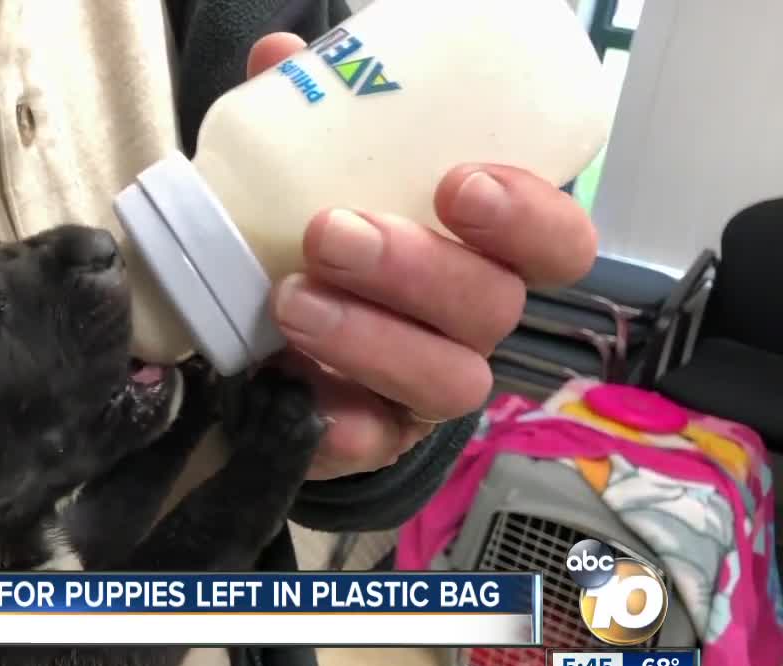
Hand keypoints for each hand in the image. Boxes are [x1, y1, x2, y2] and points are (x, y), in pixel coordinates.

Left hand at [246, 34, 597, 480]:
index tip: (457, 184)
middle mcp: (471, 324)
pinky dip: (338, 425)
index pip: (556, 242)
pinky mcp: (374, 439)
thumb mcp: (313, 178)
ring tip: (290, 301)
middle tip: (329, 234)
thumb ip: (312, 123)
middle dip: (415, 268)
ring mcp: (426, 390)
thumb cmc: (317, 244)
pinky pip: (374, 445)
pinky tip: (294, 395)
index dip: (527, 217)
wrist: (268, 342)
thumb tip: (282, 59)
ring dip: (371, 338)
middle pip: (492, 307)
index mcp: (481, 253)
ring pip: (447, 380)